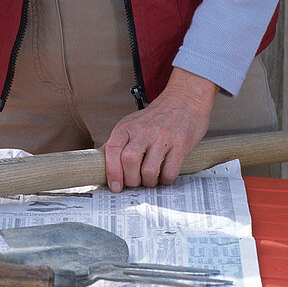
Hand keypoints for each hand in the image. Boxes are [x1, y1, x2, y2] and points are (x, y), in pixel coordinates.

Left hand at [103, 68, 217, 191]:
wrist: (185, 99)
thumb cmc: (157, 115)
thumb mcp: (132, 123)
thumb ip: (118, 140)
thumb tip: (102, 157)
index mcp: (127, 126)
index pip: (113, 149)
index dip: (111, 171)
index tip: (115, 187)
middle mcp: (143, 131)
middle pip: (129, 161)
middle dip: (131, 180)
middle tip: (136, 182)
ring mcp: (162, 137)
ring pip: (148, 171)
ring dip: (149, 182)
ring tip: (151, 180)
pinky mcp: (180, 144)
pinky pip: (170, 171)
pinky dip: (166, 180)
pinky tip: (165, 176)